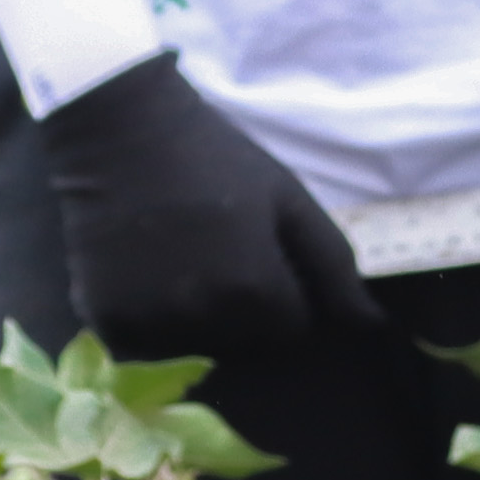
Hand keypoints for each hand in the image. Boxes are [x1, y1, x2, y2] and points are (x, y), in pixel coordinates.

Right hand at [34, 55, 369, 359]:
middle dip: (243, 311)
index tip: (260, 255)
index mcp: (255, 288)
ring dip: (196, 321)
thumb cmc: (215, 158)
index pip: (291, 330)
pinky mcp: (105, 320)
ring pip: (194, 350)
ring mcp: (150, 322)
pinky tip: (145, 278)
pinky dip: (149, 324)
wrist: (120, 128)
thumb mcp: (288, 200)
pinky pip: (143, 350)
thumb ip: (334, 266)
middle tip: (216, 253)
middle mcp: (203, 316)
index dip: (283, 293)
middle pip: (244, 344)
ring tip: (180, 264)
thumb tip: (374, 327)